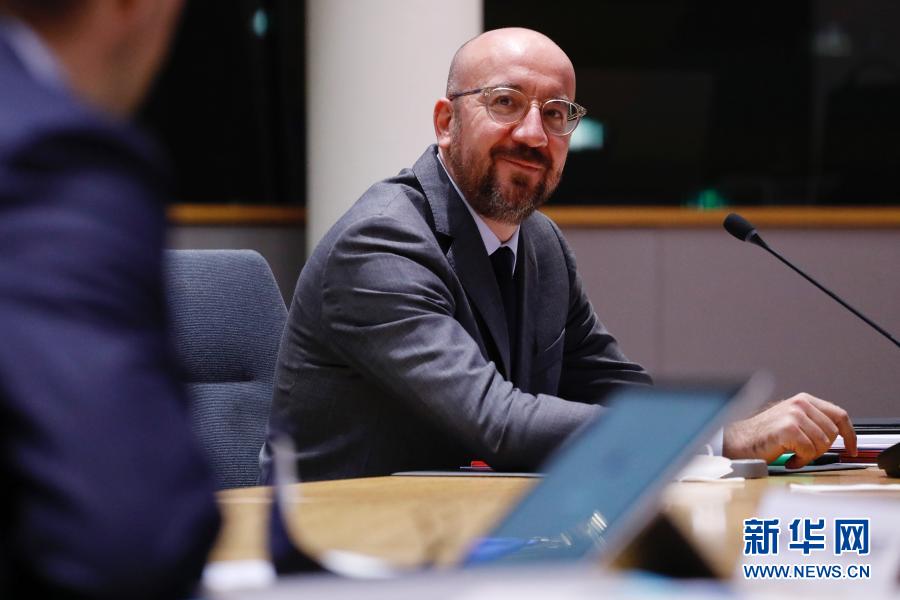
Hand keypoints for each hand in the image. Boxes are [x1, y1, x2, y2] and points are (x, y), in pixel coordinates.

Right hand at [723, 393, 856, 467]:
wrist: (738, 442)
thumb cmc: (762, 435)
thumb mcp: (791, 421)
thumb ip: (813, 422)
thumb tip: (838, 434)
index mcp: (803, 400)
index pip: (839, 415)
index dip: (850, 435)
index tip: (851, 448)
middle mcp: (800, 404)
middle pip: (833, 433)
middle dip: (822, 449)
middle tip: (805, 453)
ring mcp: (794, 415)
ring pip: (823, 444)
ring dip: (810, 455)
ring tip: (794, 455)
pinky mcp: (788, 429)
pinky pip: (809, 451)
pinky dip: (801, 460)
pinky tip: (789, 459)